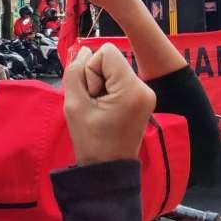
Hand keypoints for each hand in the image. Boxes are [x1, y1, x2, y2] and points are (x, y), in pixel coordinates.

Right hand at [63, 44, 155, 165]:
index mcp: (132, 88)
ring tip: (101, 110)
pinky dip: (109, 91)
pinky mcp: (143, 98)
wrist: (108, 170)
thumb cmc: (90, 141)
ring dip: (101, 85)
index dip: (91, 70)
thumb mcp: (73, 105)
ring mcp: (146, 93)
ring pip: (114, 69)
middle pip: (111, 60)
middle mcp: (144, 87)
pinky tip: (106, 110)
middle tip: (95, 106)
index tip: (92, 95)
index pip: (106, 52)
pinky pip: (120, 80)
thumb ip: (75, 72)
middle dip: (96, 78)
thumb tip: (83, 50)